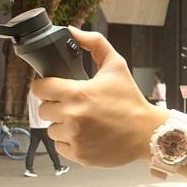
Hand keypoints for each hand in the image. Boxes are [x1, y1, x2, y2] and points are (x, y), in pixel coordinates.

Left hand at [33, 27, 166, 167]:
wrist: (147, 133)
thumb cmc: (131, 100)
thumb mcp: (116, 66)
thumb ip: (95, 43)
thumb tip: (72, 31)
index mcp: (77, 93)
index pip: (39, 88)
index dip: (45, 86)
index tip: (53, 88)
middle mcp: (72, 116)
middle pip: (43, 109)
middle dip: (56, 106)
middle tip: (74, 105)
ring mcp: (74, 138)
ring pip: (51, 129)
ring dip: (62, 125)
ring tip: (83, 122)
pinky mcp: (78, 155)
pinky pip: (60, 146)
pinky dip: (70, 142)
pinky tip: (86, 136)